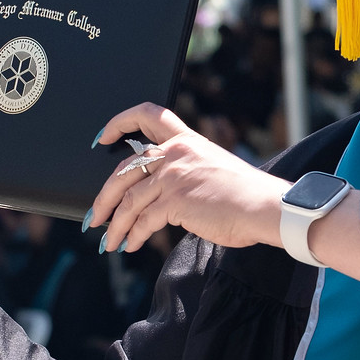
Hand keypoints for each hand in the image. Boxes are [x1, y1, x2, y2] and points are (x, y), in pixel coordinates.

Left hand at [85, 103, 289, 252]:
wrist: (264, 207)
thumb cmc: (245, 195)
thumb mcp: (211, 168)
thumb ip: (183, 173)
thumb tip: (156, 197)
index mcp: (187, 140)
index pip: (148, 115)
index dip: (119, 122)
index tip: (103, 137)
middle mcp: (176, 153)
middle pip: (124, 169)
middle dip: (104, 196)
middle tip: (95, 215)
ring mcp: (174, 176)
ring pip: (129, 200)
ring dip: (115, 225)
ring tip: (109, 241)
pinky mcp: (175, 201)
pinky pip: (143, 221)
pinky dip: (133, 235)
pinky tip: (130, 244)